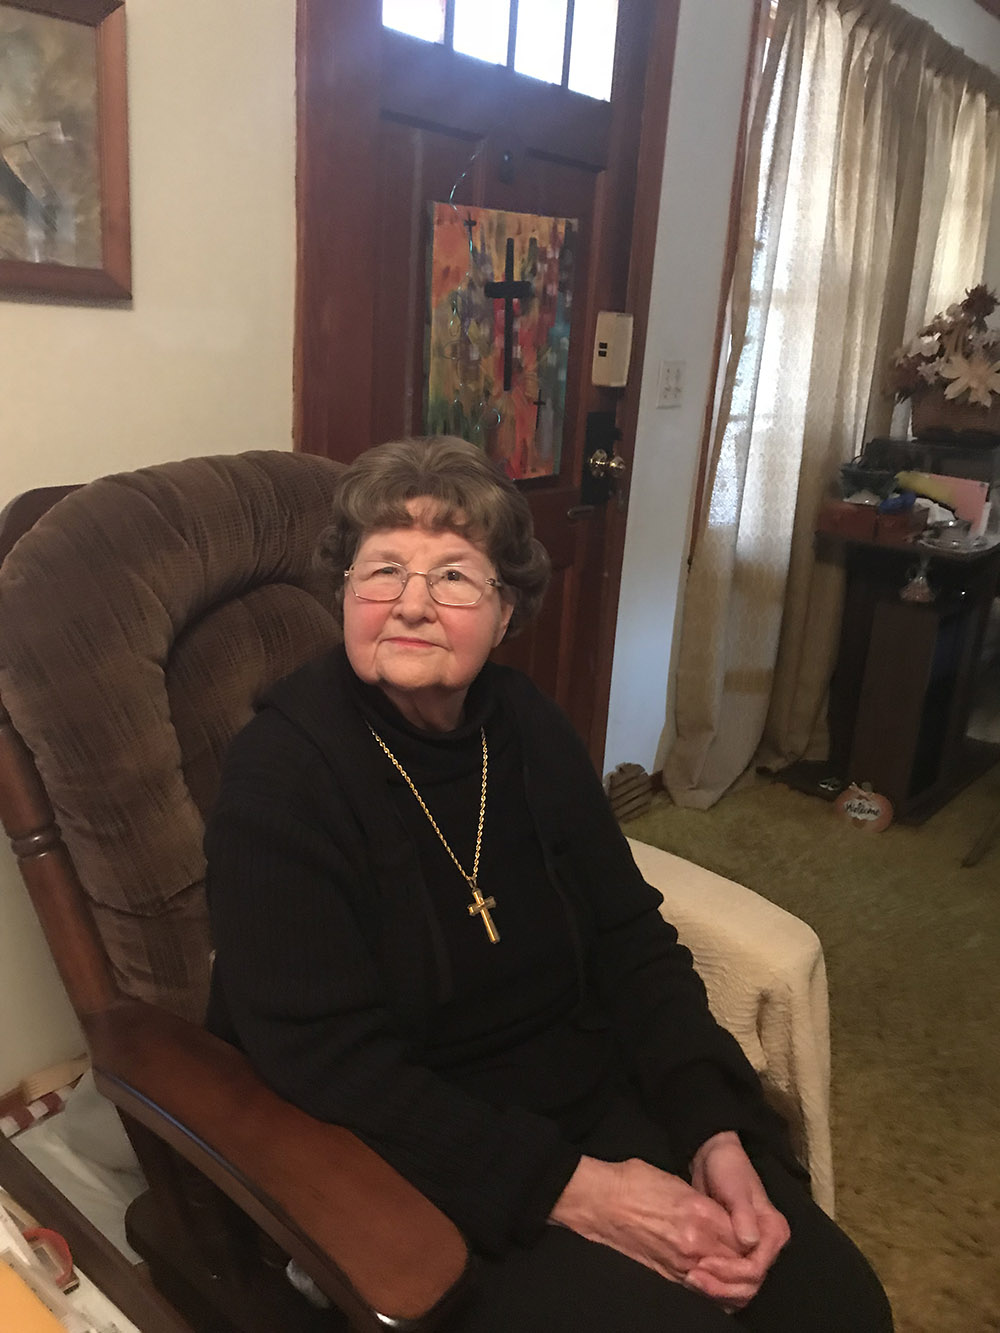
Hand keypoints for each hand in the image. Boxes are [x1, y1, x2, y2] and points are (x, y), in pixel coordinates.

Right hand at [549, 1155, 746, 1288]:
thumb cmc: (634, 1182)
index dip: (752, 1240)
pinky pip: (701, 1292)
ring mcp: (680, 1264)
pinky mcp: (667, 1275)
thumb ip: (704, 1204)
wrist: (601, 1201)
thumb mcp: (676, 1182)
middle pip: (738, 1265)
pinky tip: (719, 1288)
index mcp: (700, 1215)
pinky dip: (715, 1292)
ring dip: (735, 1283)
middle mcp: (694, 1244)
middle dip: (748, 1265)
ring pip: (723, 1285)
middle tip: (752, 1260)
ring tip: (739, 1277)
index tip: (752, 1236)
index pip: (744, 1238)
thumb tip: (722, 1218)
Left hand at [685, 1131, 789, 1308]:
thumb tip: (749, 1242)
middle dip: (722, 1286)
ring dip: (716, 1290)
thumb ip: (743, 1214)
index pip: (755, 1268)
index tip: (703, 1265)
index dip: (730, 1272)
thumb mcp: (735, 1187)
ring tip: (690, 1280)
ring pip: (740, 1288)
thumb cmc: (728, 1167)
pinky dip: (714, 1284)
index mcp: (773, 1232)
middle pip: (749, 1284)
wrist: (714, 1156)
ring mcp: (752, 1252)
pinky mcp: (736, 1254)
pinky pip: (729, 1280)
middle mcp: (767, 1247)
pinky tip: (694, 1280)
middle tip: (692, 1278)